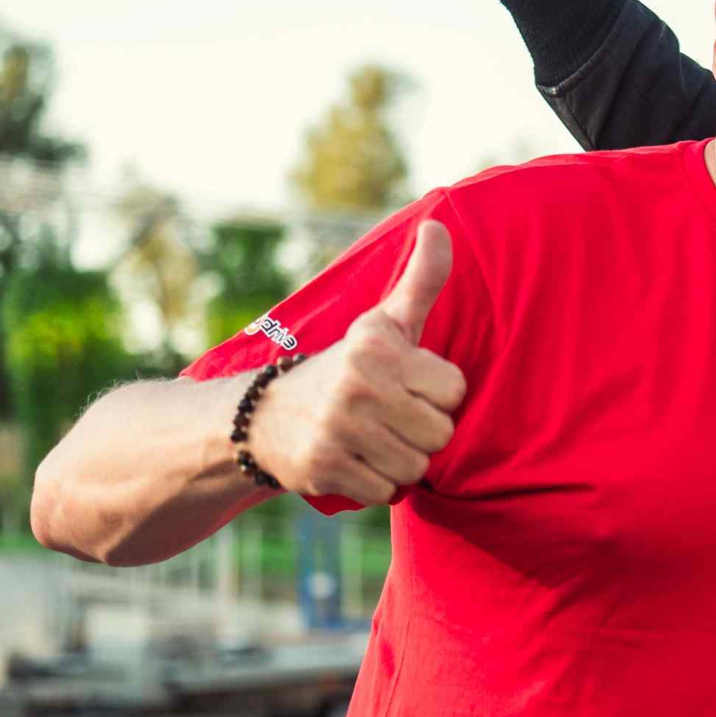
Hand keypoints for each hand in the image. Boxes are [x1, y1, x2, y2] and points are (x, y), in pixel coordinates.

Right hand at [246, 222, 469, 504]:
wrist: (261, 418)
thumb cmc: (344, 367)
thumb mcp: (383, 322)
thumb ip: (422, 280)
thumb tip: (439, 224)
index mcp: (377, 350)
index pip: (454, 390)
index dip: (437, 393)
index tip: (410, 386)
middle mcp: (357, 387)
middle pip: (440, 434)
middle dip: (421, 431)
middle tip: (391, 418)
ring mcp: (337, 431)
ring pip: (415, 468)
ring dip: (400, 461)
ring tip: (373, 439)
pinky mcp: (323, 469)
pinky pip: (385, 492)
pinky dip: (375, 484)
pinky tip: (355, 461)